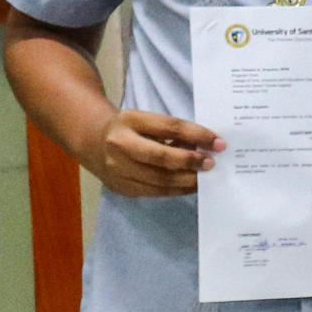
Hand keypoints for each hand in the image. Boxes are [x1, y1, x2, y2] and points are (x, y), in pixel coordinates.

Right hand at [84, 108, 222, 197]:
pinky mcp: (120, 186)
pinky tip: (191, 186)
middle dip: (191, 161)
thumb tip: (209, 146)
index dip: (198, 135)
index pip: (170, 127)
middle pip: (162, 157)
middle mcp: (120, 143)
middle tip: (212, 163)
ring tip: (205, 177)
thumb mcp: (148, 121)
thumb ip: (174, 132)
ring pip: (160, 179)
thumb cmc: (132, 130)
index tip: (219, 143)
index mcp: (130, 120)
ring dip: (188, 180)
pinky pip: (154, 191)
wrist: (93, 142)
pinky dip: (176, 190)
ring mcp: (117, 168)